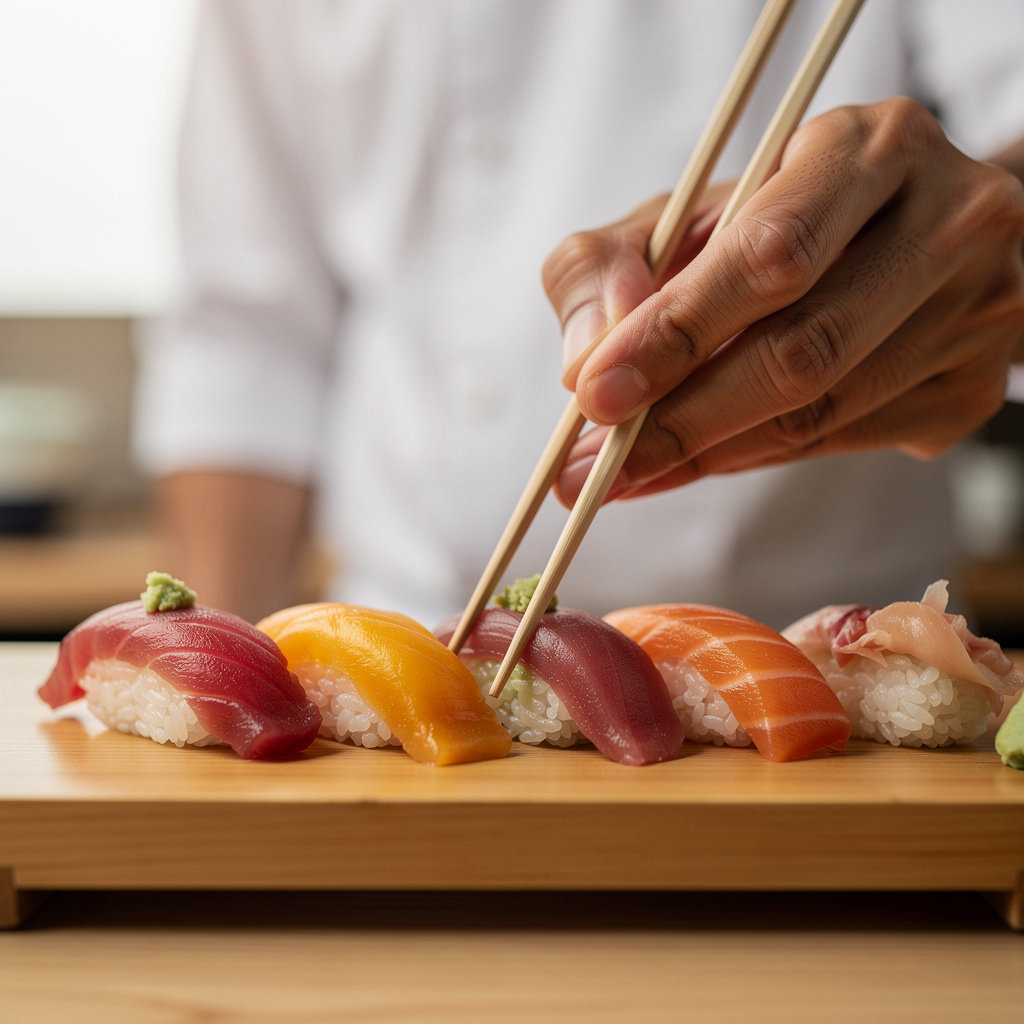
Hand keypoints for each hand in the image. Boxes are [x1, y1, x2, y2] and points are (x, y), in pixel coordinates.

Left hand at [543, 98, 1023, 505]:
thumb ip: (609, 265)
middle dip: (682, 418)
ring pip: (821, 413)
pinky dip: (751, 461)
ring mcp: (976, 312)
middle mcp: (947, 223)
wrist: (909, 239)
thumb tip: (584, 363)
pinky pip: (842, 443)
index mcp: (871, 149)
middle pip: (802, 351)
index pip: (771, 254)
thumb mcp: (686, 213)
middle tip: (598, 464)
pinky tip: (691, 463)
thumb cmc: (779, 221)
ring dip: (707, 454)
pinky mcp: (972, 388)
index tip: (595, 394)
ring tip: (623, 476)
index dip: (675, 332)